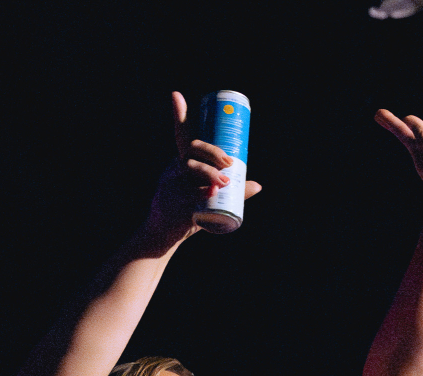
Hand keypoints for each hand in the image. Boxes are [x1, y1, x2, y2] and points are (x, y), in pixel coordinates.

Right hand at [145, 92, 261, 245]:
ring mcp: (171, 185)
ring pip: (189, 170)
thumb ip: (233, 192)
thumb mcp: (210, 199)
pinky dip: (199, 194)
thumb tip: (257, 184)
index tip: (176, 94)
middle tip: (230, 162)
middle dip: (213, 152)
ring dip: (208, 173)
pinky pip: (187, 195)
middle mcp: (174, 170)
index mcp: (182, 163)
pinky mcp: (173, 203)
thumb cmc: (188, 214)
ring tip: (225, 181)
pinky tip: (210, 193)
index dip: (180, 115)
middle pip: (192, 149)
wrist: (164, 234)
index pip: (182, 136)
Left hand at [374, 109, 422, 225]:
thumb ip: (421, 137)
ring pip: (422, 142)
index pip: (402, 132)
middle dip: (395, 124)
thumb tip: (407, 120)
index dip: (391, 122)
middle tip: (380, 115)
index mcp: (419, 151)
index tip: (378, 114)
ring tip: (406, 125)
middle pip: (407, 135)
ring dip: (413, 133)